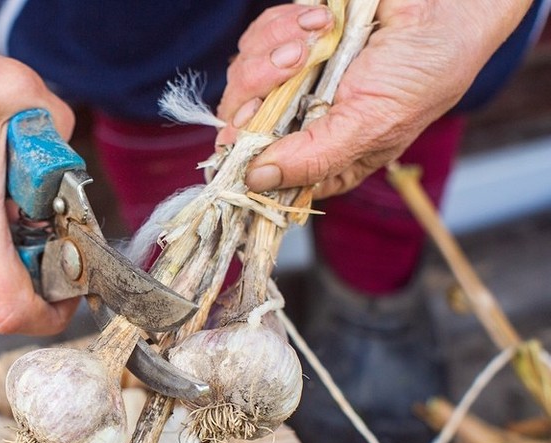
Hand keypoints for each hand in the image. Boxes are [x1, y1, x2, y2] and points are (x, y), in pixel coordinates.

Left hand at [216, 0, 531, 197]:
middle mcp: (302, 123)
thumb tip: (255, 181)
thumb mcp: (371, 125)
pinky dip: (286, 24)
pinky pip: (258, 39)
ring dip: (277, 50)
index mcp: (324, 157)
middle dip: (260, 92)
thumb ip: (312, 157)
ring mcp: (293, 81)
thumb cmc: (423, 69)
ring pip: (243, 77)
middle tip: (293, 66)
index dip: (243, 161)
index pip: (263, 176)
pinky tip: (323, 19)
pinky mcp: (289, 40)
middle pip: (241, 125)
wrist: (446, 1)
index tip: (243, 140)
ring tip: (321, 35)